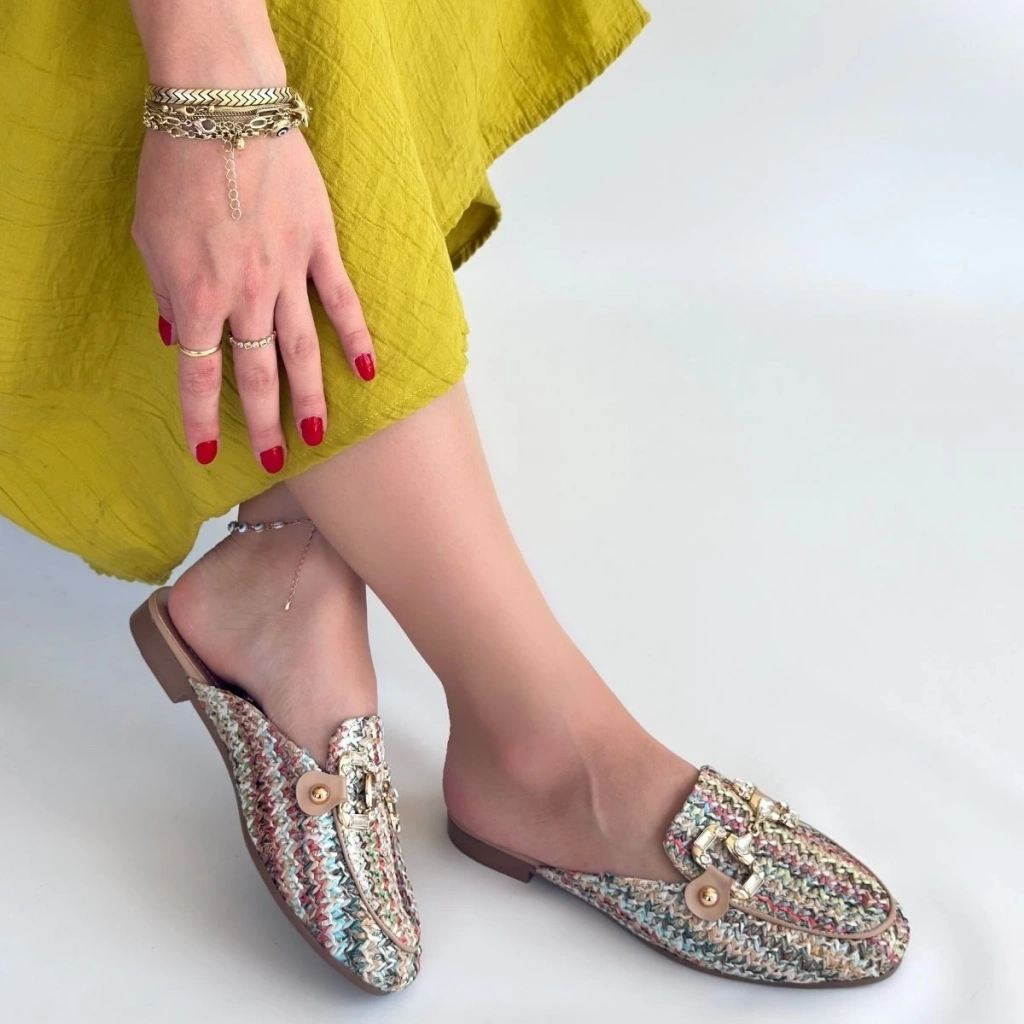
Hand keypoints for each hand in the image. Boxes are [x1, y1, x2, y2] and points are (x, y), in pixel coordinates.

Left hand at [132, 125, 375, 471]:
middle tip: (276, 459)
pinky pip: (342, 300)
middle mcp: (244, 294)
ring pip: (302, 348)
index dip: (201, 418)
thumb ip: (165, 291)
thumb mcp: (149, 234)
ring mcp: (287, 272)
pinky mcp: (320, 246)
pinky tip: (370, 371)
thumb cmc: (175, 166)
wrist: (221, 107)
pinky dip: (357, 338)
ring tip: (319, 436)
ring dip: (311, 396)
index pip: (198, 372)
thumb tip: (170, 334)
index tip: (207, 453)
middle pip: (256, 372)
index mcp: (196, 293)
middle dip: (264, 421)